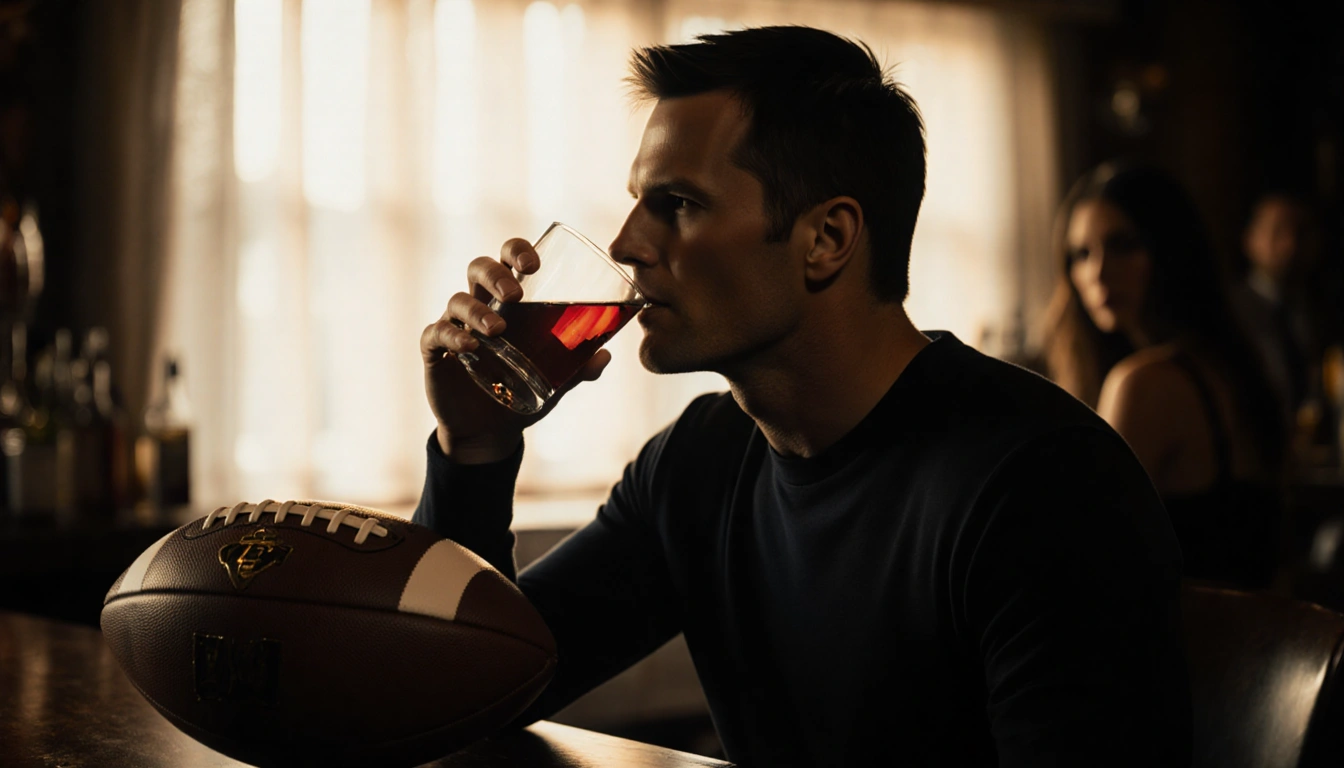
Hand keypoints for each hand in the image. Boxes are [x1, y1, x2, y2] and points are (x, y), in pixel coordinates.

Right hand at [420, 237, 612, 463]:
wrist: (489, 433)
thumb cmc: (521, 393)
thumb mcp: (554, 382)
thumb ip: (578, 368)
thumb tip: (605, 355)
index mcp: (507, 304)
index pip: (507, 261)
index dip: (516, 251)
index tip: (533, 264)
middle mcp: (479, 307)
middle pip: (478, 268)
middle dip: (495, 274)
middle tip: (515, 295)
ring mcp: (455, 327)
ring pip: (457, 300)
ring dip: (477, 311)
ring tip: (498, 332)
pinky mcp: (435, 352)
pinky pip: (436, 333)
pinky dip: (451, 335)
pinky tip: (469, 346)